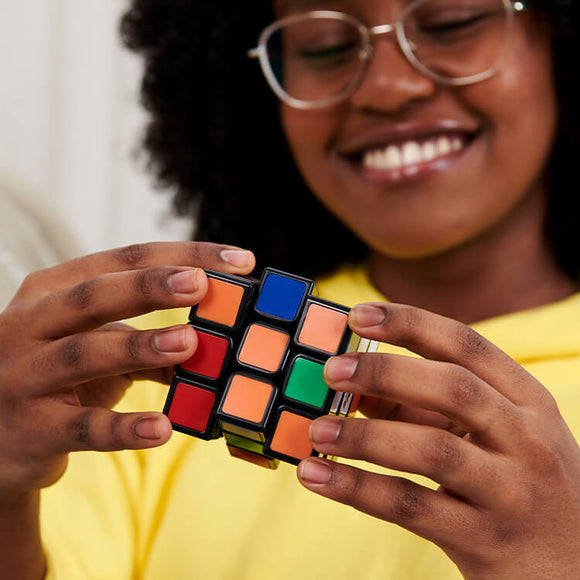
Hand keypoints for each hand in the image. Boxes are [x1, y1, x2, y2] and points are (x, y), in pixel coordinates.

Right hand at [0, 242, 254, 500]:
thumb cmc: (55, 379)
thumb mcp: (97, 350)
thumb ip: (150, 349)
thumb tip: (216, 350)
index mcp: (53, 291)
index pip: (123, 260)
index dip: (183, 256)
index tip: (239, 259)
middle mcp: (30, 324)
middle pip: (94, 295)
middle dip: (149, 286)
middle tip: (201, 282)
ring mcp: (22, 376)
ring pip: (83, 354)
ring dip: (138, 346)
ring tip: (189, 343)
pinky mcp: (29, 430)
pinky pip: (81, 427)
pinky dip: (122, 427)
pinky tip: (162, 428)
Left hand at [297, 302, 579, 578]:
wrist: (575, 570)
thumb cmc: (520, 485)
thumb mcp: (494, 437)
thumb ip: (429, 409)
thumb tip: (358, 389)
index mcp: (526, 401)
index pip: (466, 345)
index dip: (409, 323)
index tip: (358, 314)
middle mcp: (526, 439)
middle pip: (452, 388)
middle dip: (385, 372)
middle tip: (331, 370)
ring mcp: (511, 491)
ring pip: (431, 450)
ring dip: (364, 436)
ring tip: (317, 429)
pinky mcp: (486, 541)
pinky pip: (411, 506)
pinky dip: (356, 488)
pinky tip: (316, 475)